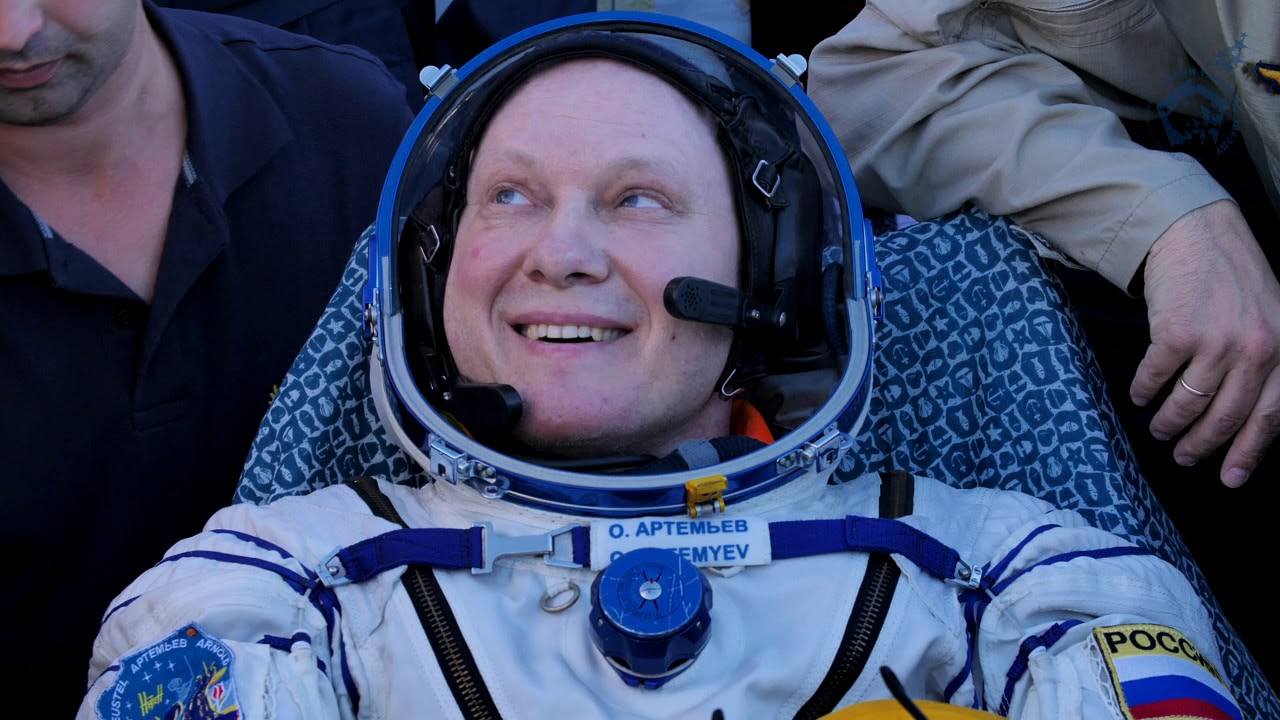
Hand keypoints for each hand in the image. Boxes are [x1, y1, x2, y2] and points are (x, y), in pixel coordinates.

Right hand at [1130, 200, 1279, 486]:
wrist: (1196, 233)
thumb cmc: (1231, 276)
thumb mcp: (1269, 318)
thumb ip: (1267, 362)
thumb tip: (1247, 416)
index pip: (1271, 415)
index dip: (1250, 452)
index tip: (1232, 478)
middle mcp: (1256, 349)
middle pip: (1226, 416)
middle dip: (1202, 444)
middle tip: (1186, 457)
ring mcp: (1216, 342)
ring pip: (1189, 404)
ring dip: (1170, 423)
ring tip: (1160, 429)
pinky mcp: (1176, 334)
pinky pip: (1155, 379)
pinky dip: (1145, 392)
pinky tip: (1141, 396)